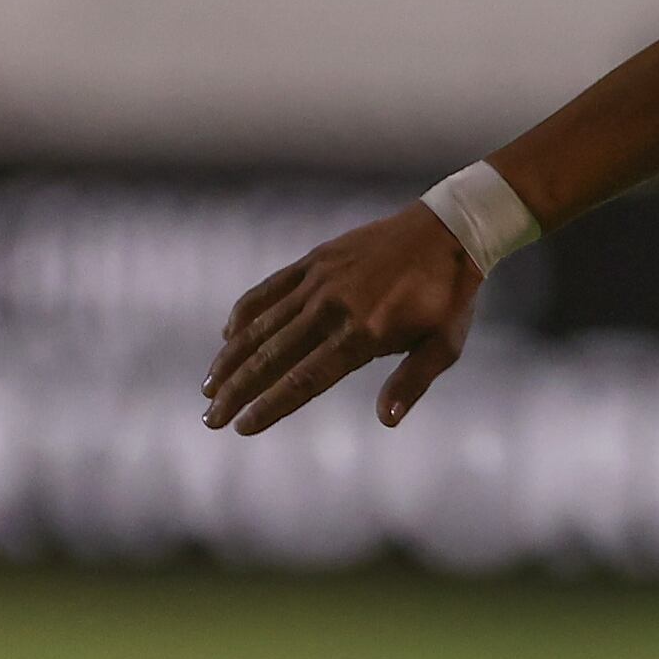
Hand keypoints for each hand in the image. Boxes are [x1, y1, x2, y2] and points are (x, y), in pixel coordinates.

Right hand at [203, 202, 484, 432]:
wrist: (449, 230)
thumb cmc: (451, 297)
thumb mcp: (445, 345)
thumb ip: (412, 383)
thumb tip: (385, 420)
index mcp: (365, 333)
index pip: (306, 379)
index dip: (271, 406)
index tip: (243, 427)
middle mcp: (333, 307)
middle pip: (273, 356)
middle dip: (237, 390)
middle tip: (210, 419)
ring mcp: (319, 280)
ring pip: (262, 325)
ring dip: (231, 358)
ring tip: (207, 388)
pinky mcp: (314, 260)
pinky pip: (269, 289)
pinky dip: (245, 313)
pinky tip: (228, 337)